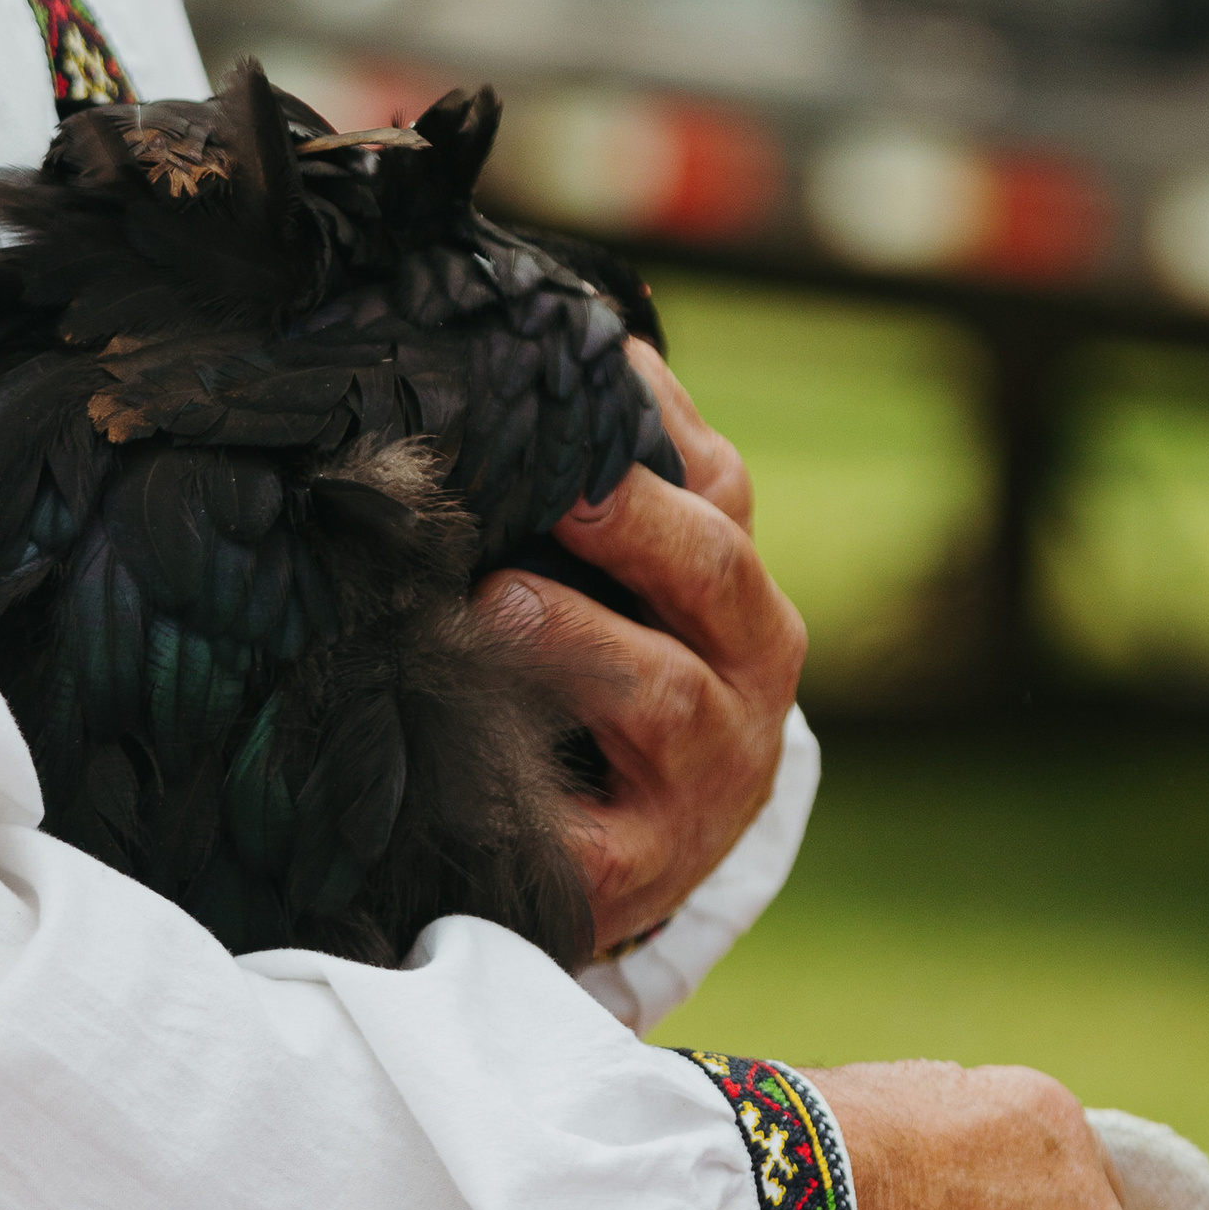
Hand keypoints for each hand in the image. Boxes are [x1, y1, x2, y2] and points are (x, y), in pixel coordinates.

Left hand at [477, 344, 804, 957]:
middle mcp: (747, 677)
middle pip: (714, 571)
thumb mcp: (633, 586)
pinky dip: (534, 793)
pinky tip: (461, 757)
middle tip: (556, 487)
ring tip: (497, 607)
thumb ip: (609, 479)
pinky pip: (592, 833)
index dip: (654, 427)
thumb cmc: (619, 680)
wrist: (637, 860)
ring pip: (665, 694)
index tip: (586, 375)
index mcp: (741, 590)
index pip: (719, 487)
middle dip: (634, 518)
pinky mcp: (635, 871)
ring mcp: (703, 780)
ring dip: (579, 641)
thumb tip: (563, 339)